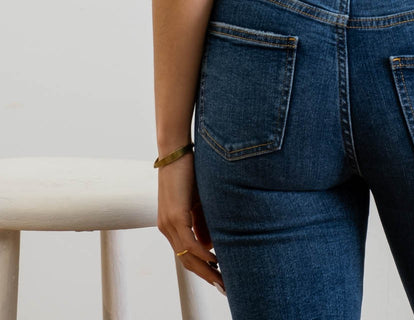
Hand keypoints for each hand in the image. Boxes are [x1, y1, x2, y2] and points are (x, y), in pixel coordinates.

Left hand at [156, 152, 225, 294]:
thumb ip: (202, 223)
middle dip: (205, 275)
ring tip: (222, 279)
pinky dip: (203, 253)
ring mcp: (169, 222)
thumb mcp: (198, 201)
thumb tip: (209, 246)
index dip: (202, 268)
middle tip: (223, 287)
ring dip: (205, 269)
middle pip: (186, 260)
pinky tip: (215, 260)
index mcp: (170, 224)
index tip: (218, 278)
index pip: (185, 254)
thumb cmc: (188, 170)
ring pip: (186, 255)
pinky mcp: (175, 215)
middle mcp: (167, 226)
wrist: (175, 150)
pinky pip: (189, 242)